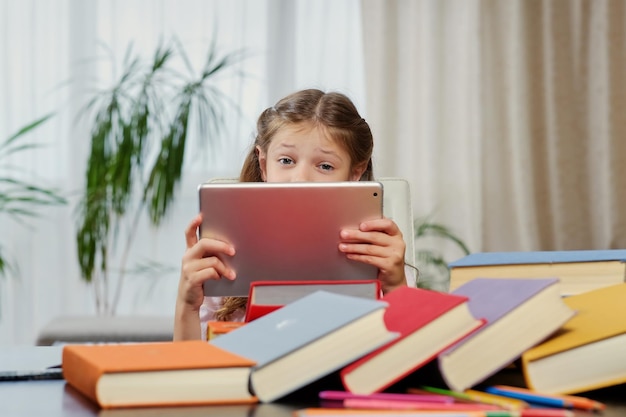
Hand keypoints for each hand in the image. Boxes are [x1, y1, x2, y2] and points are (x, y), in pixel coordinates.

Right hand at [174, 214, 234, 340]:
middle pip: (204, 244)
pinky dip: (218, 275)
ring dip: (224, 268)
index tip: (201, 216)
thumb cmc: (201, 279)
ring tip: (230, 274)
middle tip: (233, 251)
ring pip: (212, 261)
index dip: (193, 224)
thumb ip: (211, 255)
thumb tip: (230, 248)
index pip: (189, 233)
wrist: (189, 300)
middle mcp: (187, 257)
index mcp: (190, 251)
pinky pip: (210, 272)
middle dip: (221, 246)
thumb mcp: (203, 265)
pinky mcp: (191, 279)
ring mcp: (188, 268)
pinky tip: (219, 279)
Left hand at [338, 217, 406, 293]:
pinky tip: (351, 255)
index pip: (387, 224)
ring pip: (370, 248)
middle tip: (344, 234)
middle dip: (357, 235)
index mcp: (396, 234)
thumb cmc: (387, 259)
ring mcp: (394, 255)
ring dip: (354, 247)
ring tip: (343, 246)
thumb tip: (355, 229)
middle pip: (375, 236)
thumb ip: (375, 235)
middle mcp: (397, 243)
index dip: (373, 224)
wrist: (395, 279)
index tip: (361, 226)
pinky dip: (358, 257)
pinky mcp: (389, 265)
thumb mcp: (385, 244)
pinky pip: (370, 259)